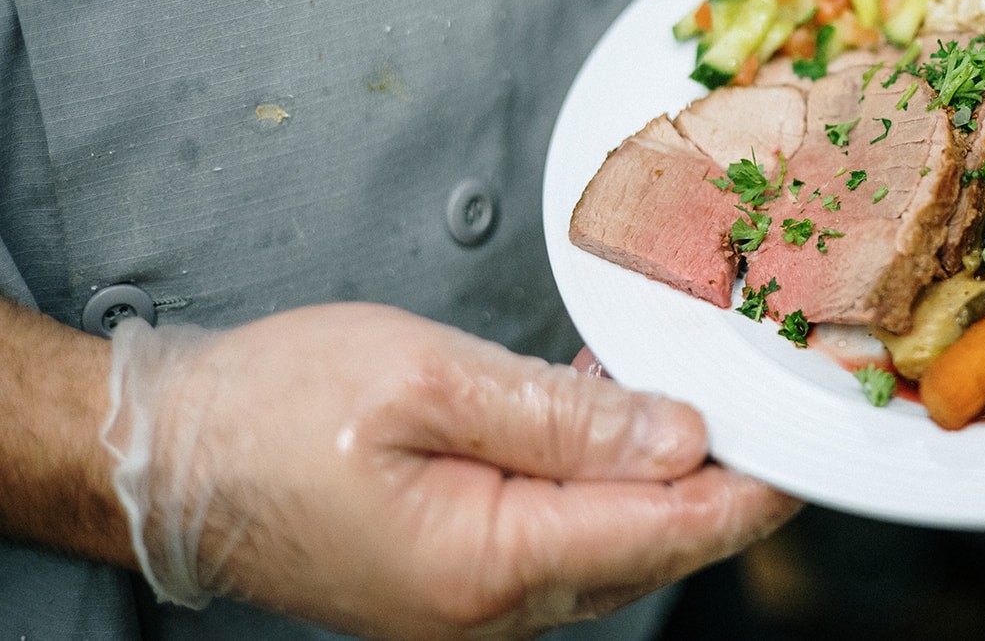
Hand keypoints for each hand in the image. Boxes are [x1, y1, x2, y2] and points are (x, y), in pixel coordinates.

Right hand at [101, 303, 797, 638]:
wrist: (167, 460)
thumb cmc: (275, 412)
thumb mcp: (427, 382)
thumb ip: (563, 417)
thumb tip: (676, 435)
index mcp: (494, 560)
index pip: (670, 530)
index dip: (753, 486)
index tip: (817, 447)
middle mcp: (496, 603)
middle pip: (654, 542)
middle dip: (724, 480)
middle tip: (780, 409)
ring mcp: (476, 598)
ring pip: (613, 538)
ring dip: (666, 474)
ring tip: (710, 398)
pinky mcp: (458, 573)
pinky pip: (563, 530)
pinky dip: (605, 474)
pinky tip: (616, 413)